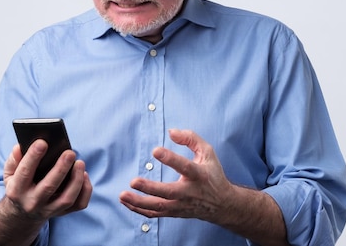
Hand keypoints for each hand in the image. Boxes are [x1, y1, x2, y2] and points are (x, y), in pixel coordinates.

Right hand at [3, 140, 91, 218]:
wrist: (22, 214)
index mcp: (16, 190)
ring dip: (76, 180)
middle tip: (70, 153)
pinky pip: (79, 204)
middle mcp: (32, 202)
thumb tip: (19, 147)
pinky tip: (84, 175)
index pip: (25, 172)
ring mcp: (49, 210)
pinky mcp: (62, 212)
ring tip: (80, 163)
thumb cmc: (18, 187)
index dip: (33, 157)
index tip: (43, 142)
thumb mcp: (9, 174)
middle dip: (61, 168)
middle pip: (49, 187)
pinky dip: (85, 190)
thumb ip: (13, 160)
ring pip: (66, 198)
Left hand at [118, 129, 234, 223]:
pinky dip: (139, 210)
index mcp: (199, 174)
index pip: (184, 166)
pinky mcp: (174, 212)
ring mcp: (181, 205)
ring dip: (139, 202)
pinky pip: (155, 214)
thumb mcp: (208, 152)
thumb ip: (191, 138)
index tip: (156, 150)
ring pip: (159, 207)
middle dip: (150, 188)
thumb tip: (171, 132)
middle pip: (168, 192)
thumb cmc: (212, 174)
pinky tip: (126, 202)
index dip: (170, 159)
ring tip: (123, 195)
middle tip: (133, 181)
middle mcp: (189, 192)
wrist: (222, 204)